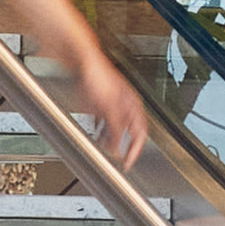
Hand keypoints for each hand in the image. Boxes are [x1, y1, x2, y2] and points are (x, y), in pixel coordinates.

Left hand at [69, 48, 147, 166]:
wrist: (83, 62)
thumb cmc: (99, 76)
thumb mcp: (110, 107)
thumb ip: (115, 129)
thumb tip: (117, 148)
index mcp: (132, 106)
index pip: (141, 134)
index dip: (136, 150)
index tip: (129, 163)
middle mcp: (124, 108)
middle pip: (127, 134)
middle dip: (122, 147)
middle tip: (117, 161)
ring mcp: (111, 107)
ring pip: (114, 130)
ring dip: (109, 142)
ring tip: (103, 151)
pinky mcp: (99, 105)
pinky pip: (101, 124)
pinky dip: (99, 133)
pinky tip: (94, 137)